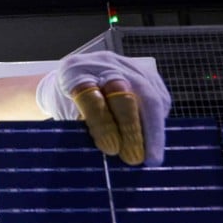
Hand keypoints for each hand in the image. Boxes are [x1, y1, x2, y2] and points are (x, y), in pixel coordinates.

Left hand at [36, 51, 171, 165]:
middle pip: (124, 93)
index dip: (102, 123)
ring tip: (152, 157)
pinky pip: (158, 96)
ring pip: (147, 95)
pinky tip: (155, 140)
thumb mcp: (64, 115)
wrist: (71, 81)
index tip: (111, 150)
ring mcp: (126, 64)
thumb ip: (82, 129)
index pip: (90, 96)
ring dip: (152, 128)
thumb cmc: (66, 104)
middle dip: (133, 128)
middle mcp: (102, 63)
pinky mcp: (145, 71)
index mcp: (73, 72)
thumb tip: (111, 151)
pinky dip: (157, 121)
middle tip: (139, 159)